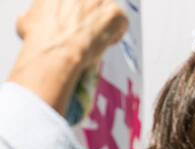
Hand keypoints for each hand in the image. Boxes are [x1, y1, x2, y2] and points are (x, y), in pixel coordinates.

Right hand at [10, 0, 126, 111]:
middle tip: (87, 27)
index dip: (77, 8)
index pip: (76, 1)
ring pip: (107, 7)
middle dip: (90, 12)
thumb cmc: (40, 39)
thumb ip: (34, 15)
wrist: (57, 51)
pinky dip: (117, 31)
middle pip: (92, 0)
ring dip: (104, 21)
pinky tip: (107, 42)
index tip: (77, 18)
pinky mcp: (114, 11)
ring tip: (98, 37)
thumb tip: (27, 20)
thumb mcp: (26, 21)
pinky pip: (121, 20)